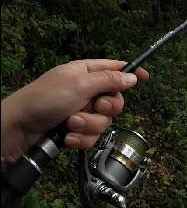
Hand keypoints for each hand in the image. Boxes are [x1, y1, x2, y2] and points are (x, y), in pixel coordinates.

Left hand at [1, 59, 148, 162]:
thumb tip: (132, 77)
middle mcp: (85, 92)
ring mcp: (81, 112)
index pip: (115, 69)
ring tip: (70, 124)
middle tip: (95, 107)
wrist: (19, 129)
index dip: (131, 73)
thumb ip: (109, 81)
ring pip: (104, 122)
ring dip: (89, 125)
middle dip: (106, 109)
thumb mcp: (80, 85)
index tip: (145, 77)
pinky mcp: (76, 131)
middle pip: (115, 100)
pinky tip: (68, 137)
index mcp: (86, 73)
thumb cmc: (44, 99)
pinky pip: (93, 137)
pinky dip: (81, 139)